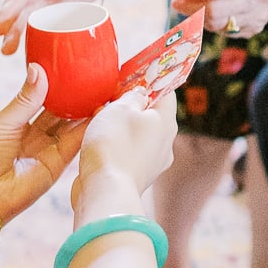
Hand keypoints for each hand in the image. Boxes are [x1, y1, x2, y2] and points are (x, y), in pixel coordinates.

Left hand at [0, 65, 87, 225]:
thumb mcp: (3, 122)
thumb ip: (26, 99)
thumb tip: (39, 69)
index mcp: (19, 123)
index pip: (45, 100)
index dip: (61, 86)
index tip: (77, 69)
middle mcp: (37, 136)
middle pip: (64, 113)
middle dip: (80, 98)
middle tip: (99, 78)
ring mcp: (48, 151)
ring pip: (73, 127)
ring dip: (89, 111)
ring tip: (106, 90)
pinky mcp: (57, 166)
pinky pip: (75, 144)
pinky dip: (88, 129)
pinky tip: (100, 112)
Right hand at [75, 88, 176, 203]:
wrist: (105, 191)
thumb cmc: (113, 145)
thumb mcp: (120, 108)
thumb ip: (133, 96)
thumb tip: (140, 94)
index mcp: (167, 122)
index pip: (166, 91)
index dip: (150, 80)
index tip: (132, 76)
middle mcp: (166, 143)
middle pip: (153, 115)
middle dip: (133, 105)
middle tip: (111, 99)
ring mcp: (154, 163)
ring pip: (140, 135)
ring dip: (123, 127)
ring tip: (101, 121)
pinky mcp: (139, 177)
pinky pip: (131, 153)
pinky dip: (119, 146)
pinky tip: (101, 144)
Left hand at [171, 0, 267, 37]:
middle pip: (216, 11)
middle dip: (190, 8)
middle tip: (176, 1)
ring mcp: (259, 15)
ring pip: (218, 25)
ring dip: (197, 17)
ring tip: (187, 5)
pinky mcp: (255, 28)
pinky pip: (224, 31)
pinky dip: (210, 23)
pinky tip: (207, 11)